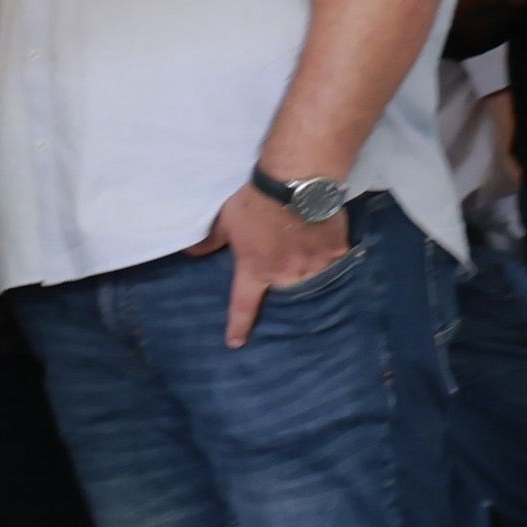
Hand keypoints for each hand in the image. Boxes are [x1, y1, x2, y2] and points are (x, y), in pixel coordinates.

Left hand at [202, 180, 348, 348]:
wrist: (296, 182)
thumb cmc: (255, 201)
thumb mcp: (226, 221)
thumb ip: (211, 241)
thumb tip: (190, 253)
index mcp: (255, 269)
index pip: (244, 305)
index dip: (239, 326)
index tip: (236, 343)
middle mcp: (285, 274)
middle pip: (285, 291)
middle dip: (283, 285)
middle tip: (283, 270)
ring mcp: (314, 265)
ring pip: (312, 280)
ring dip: (308, 273)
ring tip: (308, 260)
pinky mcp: (336, 252)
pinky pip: (334, 263)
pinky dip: (330, 257)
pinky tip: (328, 247)